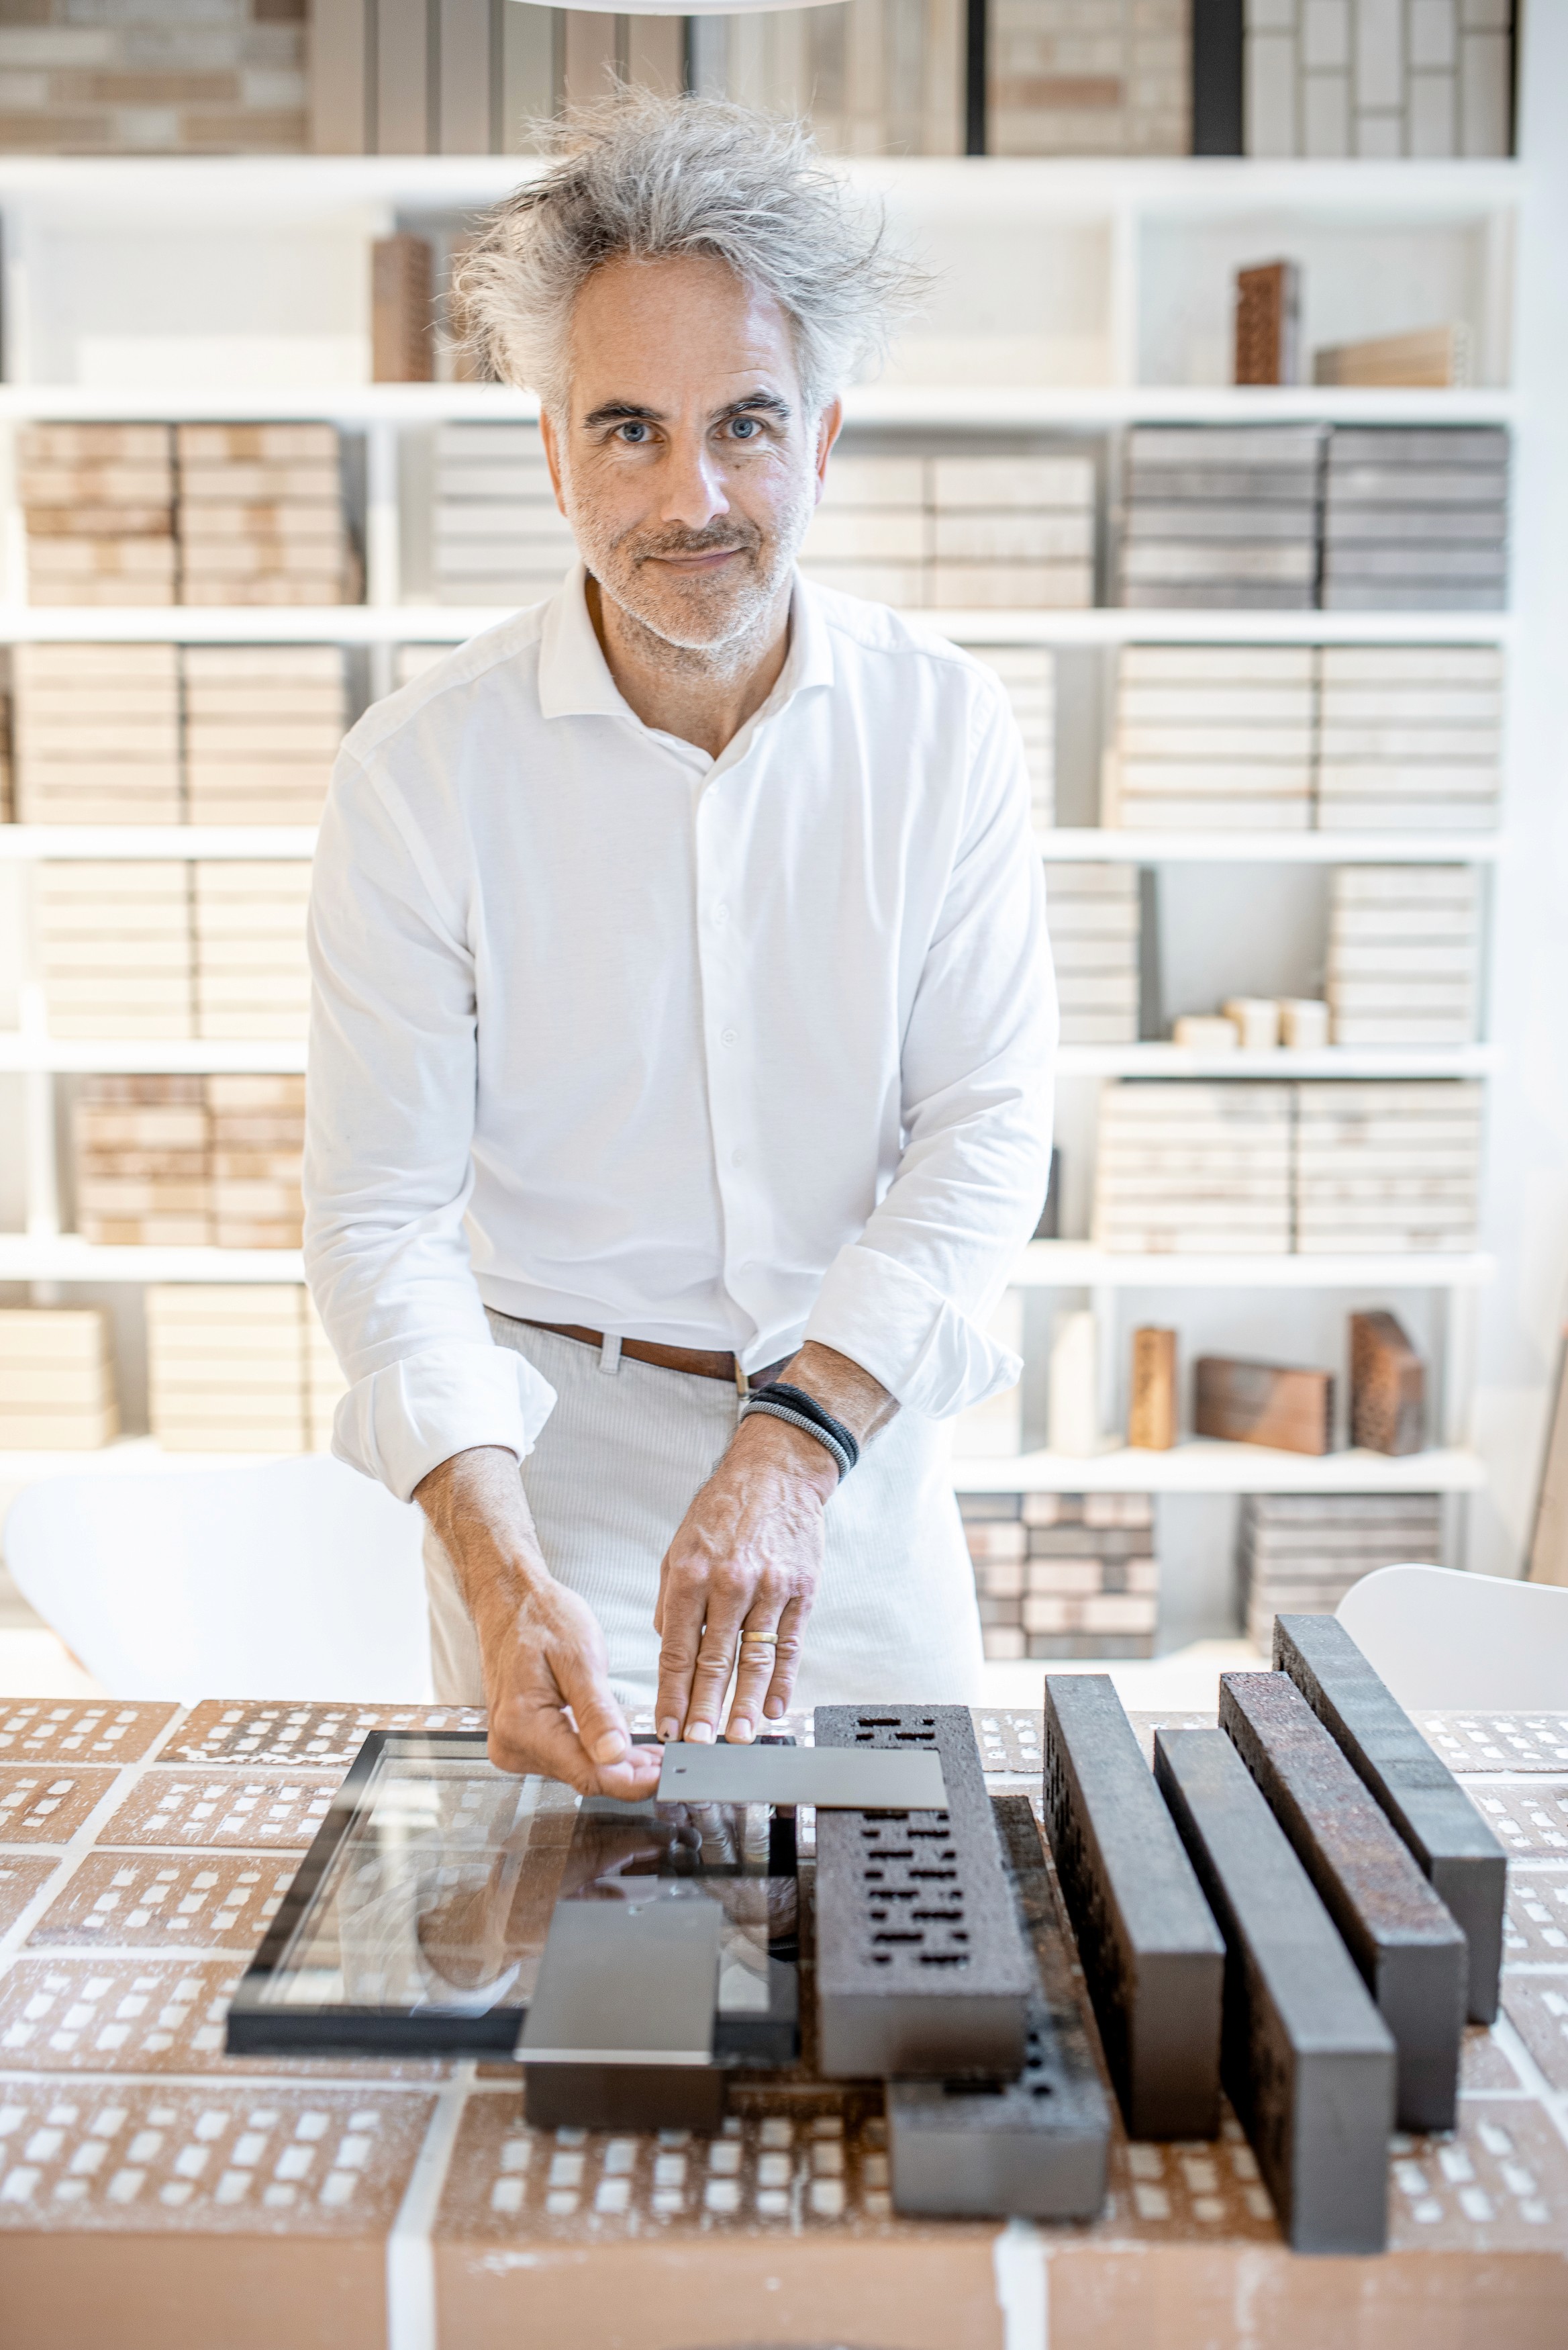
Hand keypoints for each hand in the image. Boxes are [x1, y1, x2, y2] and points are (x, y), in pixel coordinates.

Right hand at [414, 1446, 660, 1800]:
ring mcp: (513, 1746)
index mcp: (523, 1724)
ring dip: (616, 1766)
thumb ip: (596, 1711)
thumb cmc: (541, 1618)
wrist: (509, 1602)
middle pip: (584, 1776)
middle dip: (630, 1773)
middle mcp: (512, 1744)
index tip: (668, 1777)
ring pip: (577, 1771)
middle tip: (671, 1763)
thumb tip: (615, 1755)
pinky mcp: (521, 1742)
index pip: (588, 1774)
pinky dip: (597, 1755)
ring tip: (654, 1755)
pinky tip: (625, 1749)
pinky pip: (567, 1759)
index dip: (633, 1781)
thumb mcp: (579, 1658)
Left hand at [653, 1341, 898, 1744]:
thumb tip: (670, 1649)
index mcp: (689, 1575)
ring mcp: (768, 1588)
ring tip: (737, 1737)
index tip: (666, 1725)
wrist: (777, 1473)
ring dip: (744, 1704)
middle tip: (697, 1744)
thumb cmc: (724, 1512)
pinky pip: (789, 1644)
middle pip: (713, 1660)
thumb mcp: (680, 1547)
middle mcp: (728, 1583)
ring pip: (753, 1658)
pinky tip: (773, 1707)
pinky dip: (781, 1680)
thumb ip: (672, 1601)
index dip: (671, 1692)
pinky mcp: (800, 1590)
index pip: (676, 1648)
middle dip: (704, 1709)